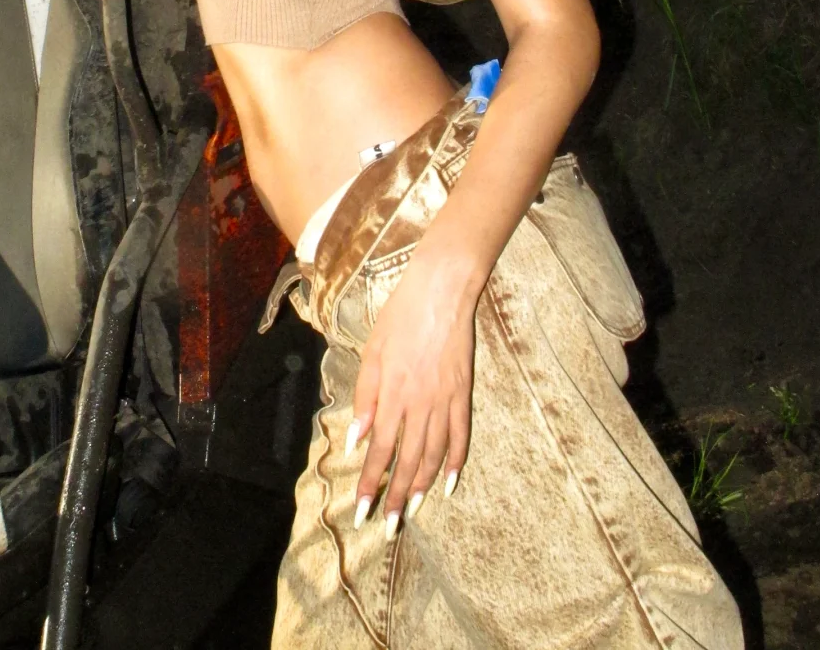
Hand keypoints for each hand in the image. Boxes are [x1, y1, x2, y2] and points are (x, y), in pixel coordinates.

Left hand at [348, 246, 478, 535]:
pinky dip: (454, 462)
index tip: (362, 510)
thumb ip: (364, 396)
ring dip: (421, 487)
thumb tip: (355, 437)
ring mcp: (445, 401)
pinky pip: (460, 436)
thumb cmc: (400, 316)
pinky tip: (447, 483)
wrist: (442, 291)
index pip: (379, 450)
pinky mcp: (463, 393)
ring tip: (410, 513)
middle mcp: (420, 404)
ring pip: (434, 455)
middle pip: (407, 461)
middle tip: (387, 527)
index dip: (371, 482)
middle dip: (395, 497)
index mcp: (393, 393)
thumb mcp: (371, 350)